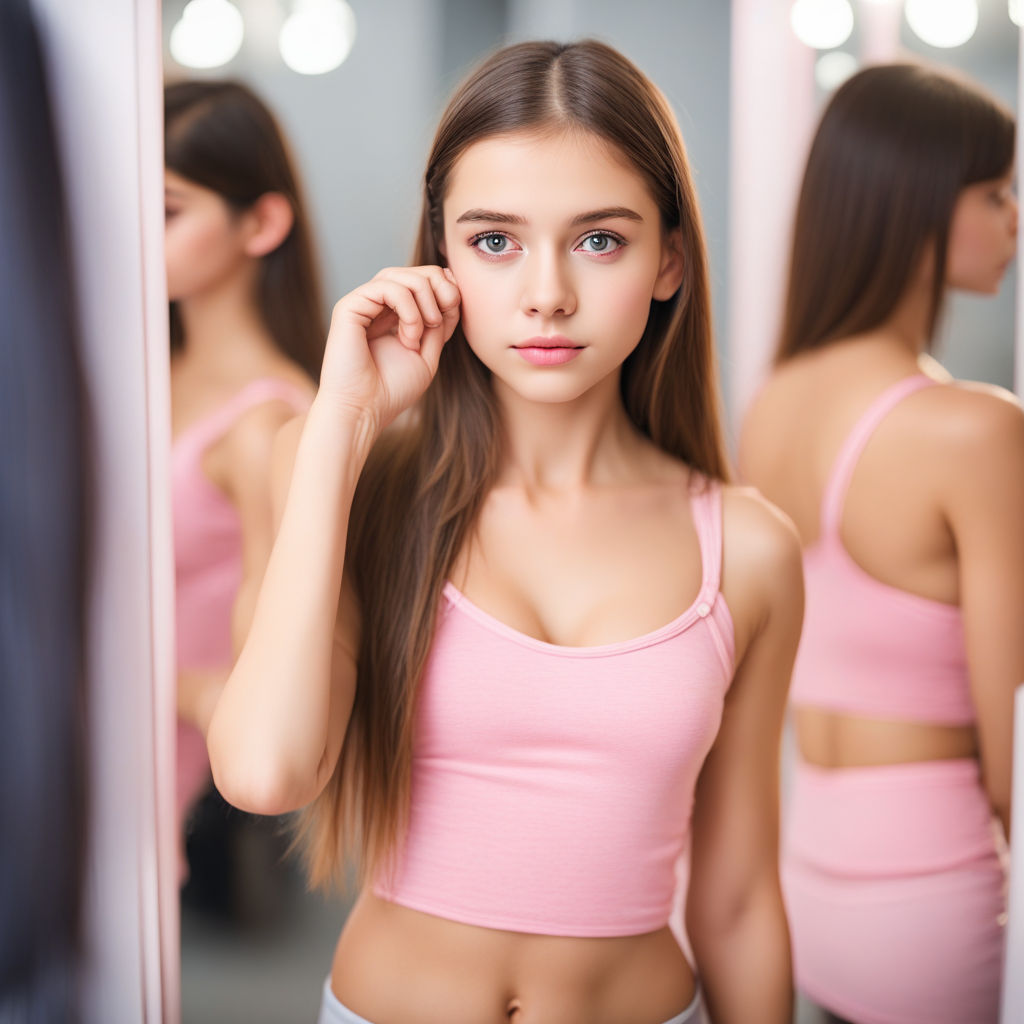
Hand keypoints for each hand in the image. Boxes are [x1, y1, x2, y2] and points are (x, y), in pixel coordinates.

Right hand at [317, 265, 460, 435]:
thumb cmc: (392, 390)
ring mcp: (362, 304)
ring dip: (424, 301)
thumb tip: (449, 289)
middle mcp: (377, 305)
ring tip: (422, 334)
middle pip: (415, 272)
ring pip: (401, 275)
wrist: (364, 411)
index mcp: (395, 315)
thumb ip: (438, 322)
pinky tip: (408, 336)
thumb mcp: (428, 354)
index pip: (425, 282)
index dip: (446, 289)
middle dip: (440, 288)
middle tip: (442, 317)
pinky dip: (408, 308)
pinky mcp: (349, 306)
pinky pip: (387, 287)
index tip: (452, 314)